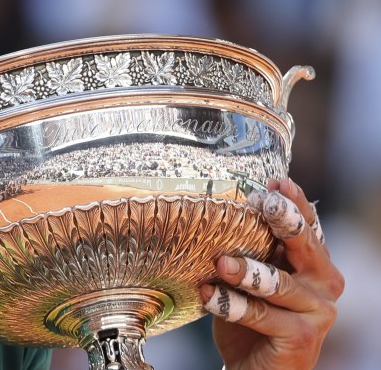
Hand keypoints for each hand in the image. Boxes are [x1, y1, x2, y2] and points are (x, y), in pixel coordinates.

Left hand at [200, 178, 343, 369]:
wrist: (251, 368)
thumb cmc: (247, 317)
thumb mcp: (247, 277)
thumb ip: (247, 248)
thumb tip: (219, 209)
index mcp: (313, 262)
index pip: (306, 225)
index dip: (292, 202)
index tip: (274, 182)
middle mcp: (324, 283)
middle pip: (304, 245)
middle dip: (283, 221)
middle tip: (263, 204)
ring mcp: (318, 311)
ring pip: (278, 282)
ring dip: (246, 271)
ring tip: (220, 261)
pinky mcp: (303, 337)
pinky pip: (262, 314)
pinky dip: (232, 305)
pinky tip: (209, 296)